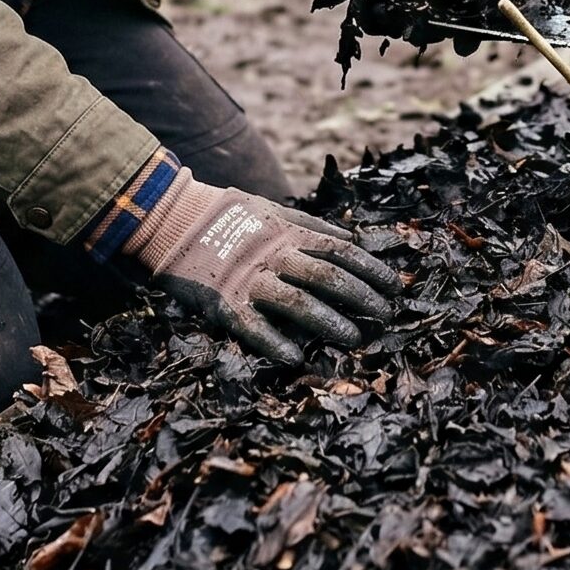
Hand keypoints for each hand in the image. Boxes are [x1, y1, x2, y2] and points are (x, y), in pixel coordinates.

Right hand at [125, 173, 400, 365]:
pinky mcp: (224, 303)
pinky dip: (274, 343)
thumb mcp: (273, 210)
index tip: (395, 286)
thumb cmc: (229, 216)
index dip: (370, 268)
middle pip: (327, 276)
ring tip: (355, 338)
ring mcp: (250, 280)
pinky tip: (296, 360)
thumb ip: (312, 225)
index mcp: (288, 232)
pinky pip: (253, 327)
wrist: (174, 220)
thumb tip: (352, 237)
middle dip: (361, 297)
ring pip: (297, 302)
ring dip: (329, 322)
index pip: (340, 251)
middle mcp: (275, 255)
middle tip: (386, 316)